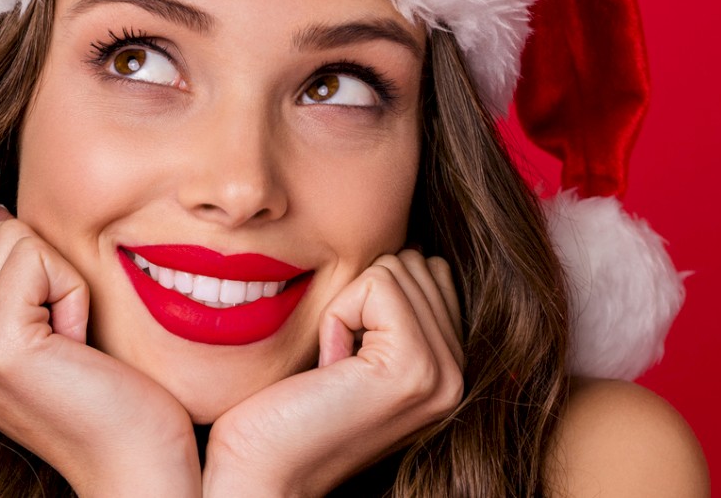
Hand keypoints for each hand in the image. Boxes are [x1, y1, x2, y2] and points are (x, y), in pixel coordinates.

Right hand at [0, 206, 199, 496]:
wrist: (136, 465)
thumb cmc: (111, 398)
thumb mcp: (49, 326)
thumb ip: (11, 277)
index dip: (39, 275)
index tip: (59, 340)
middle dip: (50, 275)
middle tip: (70, 345)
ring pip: (12, 237)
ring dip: (63, 283)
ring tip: (72, 346)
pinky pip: (36, 258)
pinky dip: (74, 293)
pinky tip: (78, 348)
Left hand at [204, 250, 465, 496]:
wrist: (263, 469)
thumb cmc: (288, 407)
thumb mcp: (354, 347)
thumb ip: (390, 309)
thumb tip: (406, 250)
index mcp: (449, 366)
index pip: (427, 270)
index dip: (368, 295)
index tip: (344, 357)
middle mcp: (458, 373)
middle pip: (416, 263)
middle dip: (359, 297)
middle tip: (336, 364)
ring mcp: (442, 374)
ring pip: (397, 268)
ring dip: (346, 307)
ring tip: (334, 368)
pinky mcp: (414, 367)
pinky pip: (378, 285)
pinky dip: (339, 316)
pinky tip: (331, 367)